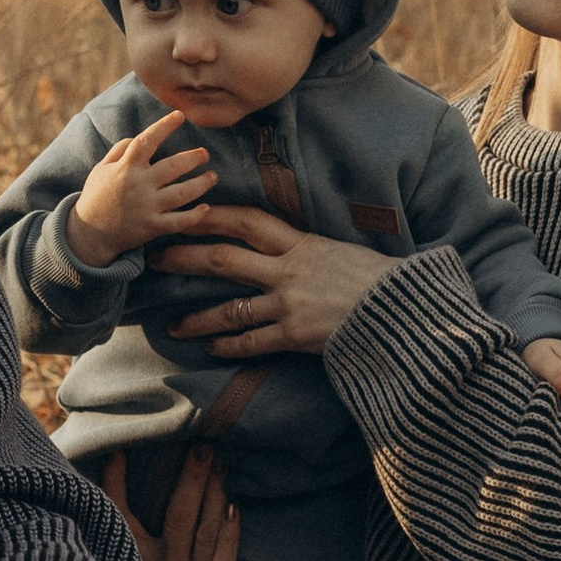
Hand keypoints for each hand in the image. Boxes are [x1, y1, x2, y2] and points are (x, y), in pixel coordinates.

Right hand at [68, 107, 216, 267]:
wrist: (88, 234)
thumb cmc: (96, 197)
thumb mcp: (101, 169)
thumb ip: (119, 151)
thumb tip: (138, 136)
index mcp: (125, 168)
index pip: (147, 141)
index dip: (164, 126)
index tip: (180, 115)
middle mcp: (138, 186)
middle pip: (172, 167)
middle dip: (193, 158)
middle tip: (205, 154)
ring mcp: (146, 207)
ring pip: (181, 193)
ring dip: (201, 184)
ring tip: (212, 176)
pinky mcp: (151, 227)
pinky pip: (178, 222)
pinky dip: (194, 216)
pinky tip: (206, 208)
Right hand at [104, 446, 239, 560]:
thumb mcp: (125, 541)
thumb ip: (115, 497)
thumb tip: (116, 452)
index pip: (155, 517)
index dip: (173, 483)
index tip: (186, 448)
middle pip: (185, 521)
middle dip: (197, 481)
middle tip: (207, 449)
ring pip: (207, 537)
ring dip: (215, 498)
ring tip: (220, 467)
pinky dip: (230, 533)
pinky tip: (234, 507)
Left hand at [158, 203, 393, 355]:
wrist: (405, 311)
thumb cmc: (378, 280)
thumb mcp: (340, 251)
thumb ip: (307, 249)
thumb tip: (283, 246)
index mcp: (302, 243)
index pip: (247, 221)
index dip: (213, 215)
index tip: (186, 212)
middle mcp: (289, 271)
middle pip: (223, 259)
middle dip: (185, 258)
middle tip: (155, 258)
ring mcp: (290, 305)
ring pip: (230, 309)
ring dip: (197, 318)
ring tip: (173, 325)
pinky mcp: (295, 337)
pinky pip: (252, 342)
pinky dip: (229, 345)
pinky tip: (212, 347)